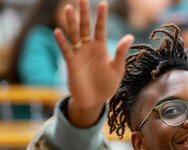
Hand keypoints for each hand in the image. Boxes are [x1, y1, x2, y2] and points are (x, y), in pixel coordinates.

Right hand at [54, 0, 133, 126]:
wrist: (95, 101)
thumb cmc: (107, 85)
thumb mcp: (117, 69)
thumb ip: (120, 53)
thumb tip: (129, 36)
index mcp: (100, 47)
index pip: (100, 28)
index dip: (101, 16)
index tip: (103, 3)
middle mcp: (88, 48)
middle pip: (85, 27)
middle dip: (84, 14)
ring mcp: (79, 54)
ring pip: (74, 35)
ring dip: (71, 23)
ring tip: (69, 8)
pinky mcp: (71, 63)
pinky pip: (66, 50)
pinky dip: (62, 42)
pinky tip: (58, 31)